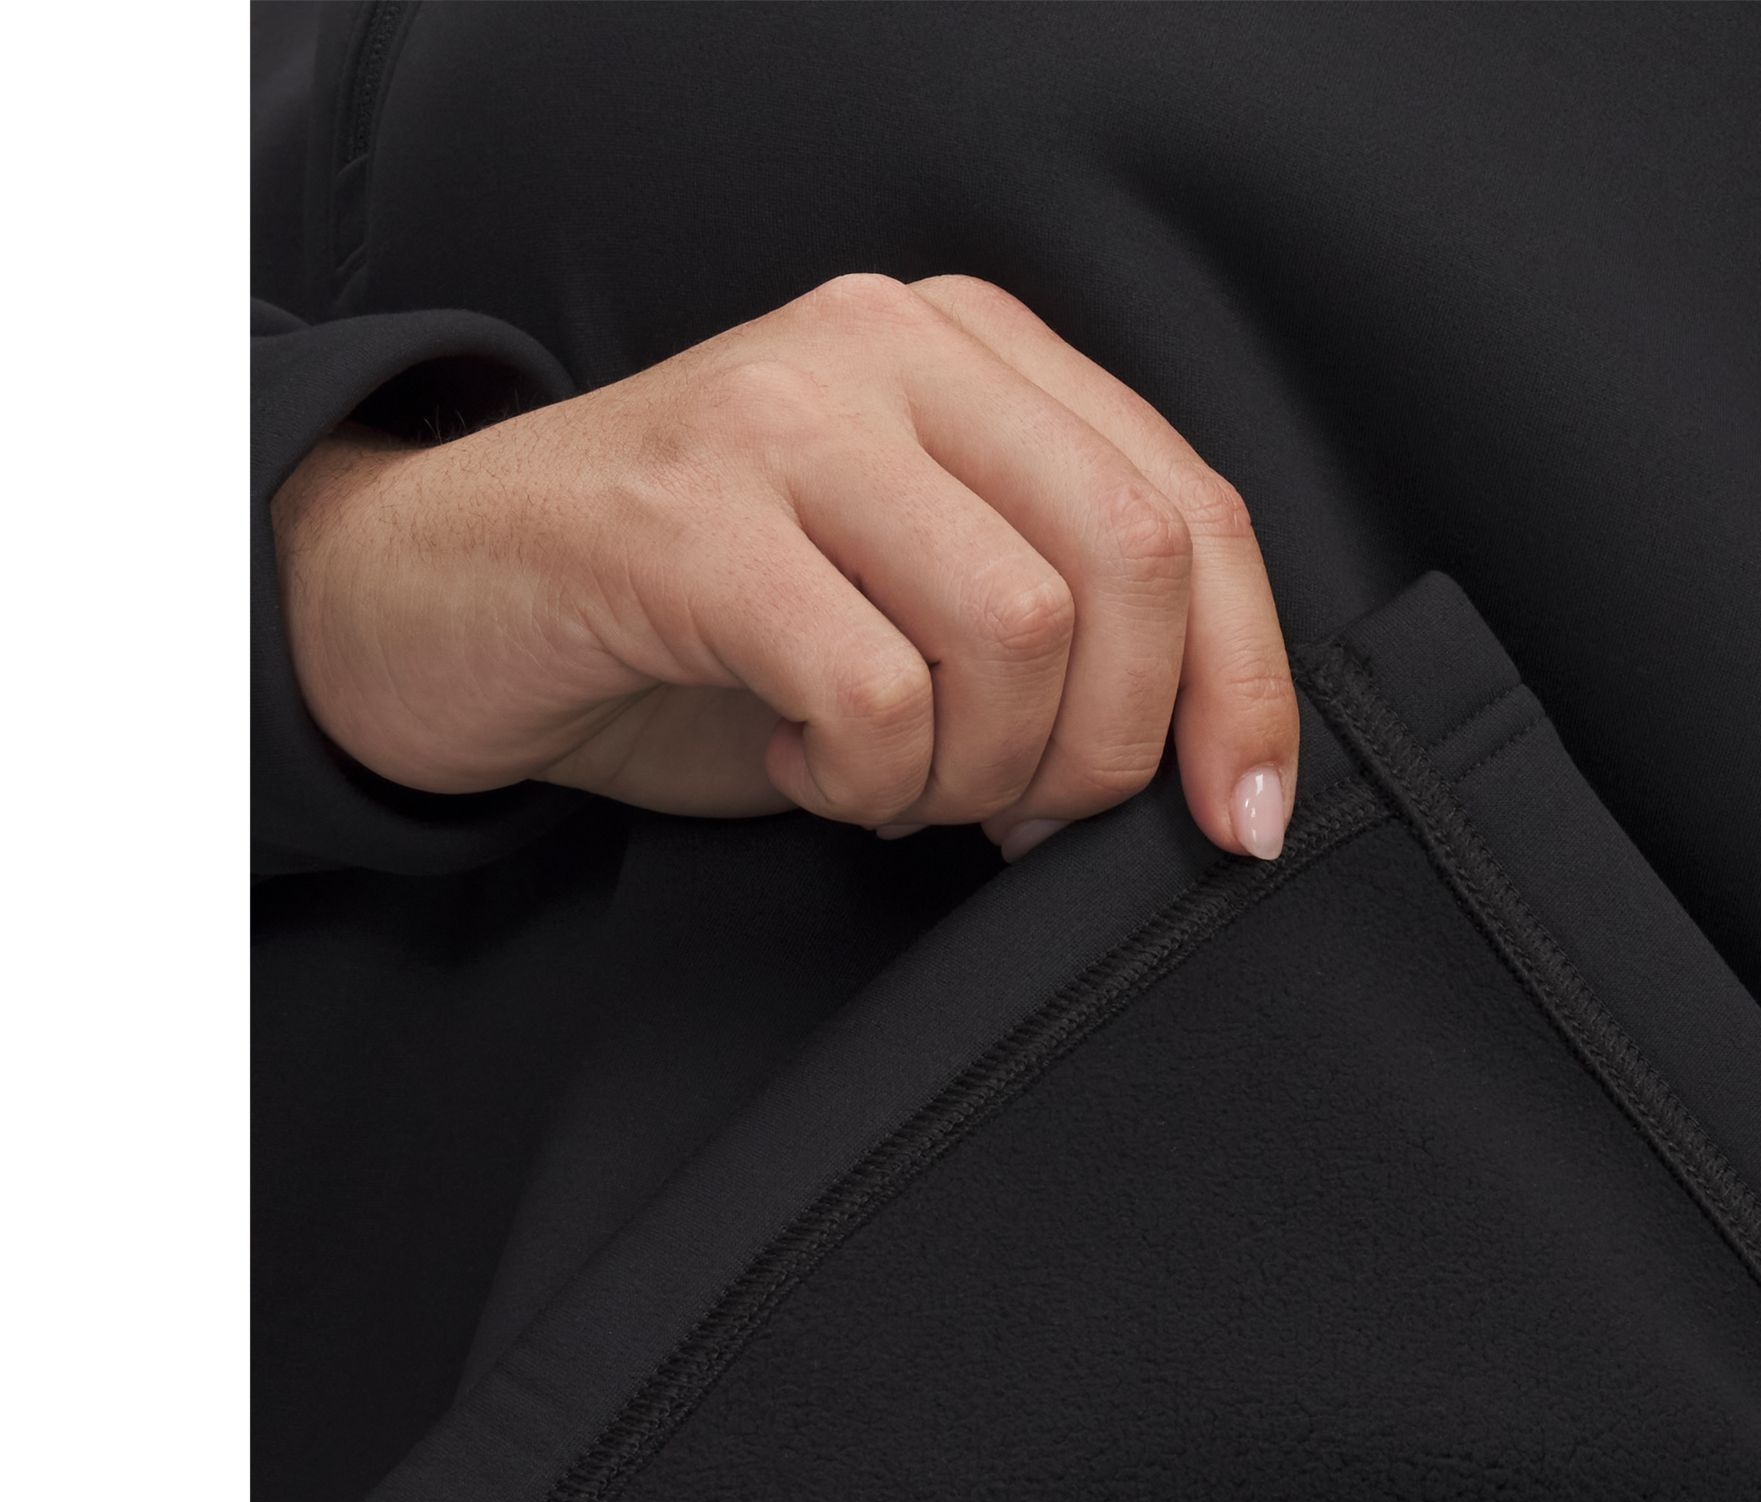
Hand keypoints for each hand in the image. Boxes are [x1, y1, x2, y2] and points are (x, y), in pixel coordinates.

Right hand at [272, 274, 1298, 859]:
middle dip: (1107, 749)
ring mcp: (786, 419)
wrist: (443, 595)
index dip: (1245, 689)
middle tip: (1013, 815)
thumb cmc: (707, 618)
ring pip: (1018, 633)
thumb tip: (1211, 767)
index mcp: (976, 353)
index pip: (1193, 513)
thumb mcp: (917, 592)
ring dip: (974, 772)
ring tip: (888, 780)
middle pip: (1132, 564)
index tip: (1237, 822)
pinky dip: (865, 780)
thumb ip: (1063, 621)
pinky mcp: (688, 522)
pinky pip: (875, 695)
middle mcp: (892, 348)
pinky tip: (801, 764)